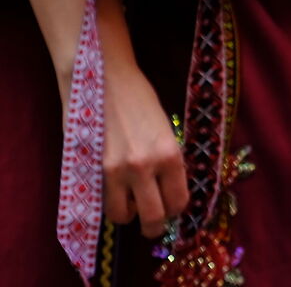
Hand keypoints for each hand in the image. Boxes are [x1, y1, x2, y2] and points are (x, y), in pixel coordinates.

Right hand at [101, 44, 187, 238]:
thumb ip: (167, 160)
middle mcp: (146, 166)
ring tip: (132, 206)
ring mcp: (117, 170)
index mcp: (171, 153)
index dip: (177, 209)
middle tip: (154, 224)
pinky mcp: (95, 169)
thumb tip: (169, 188)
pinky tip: (116, 192)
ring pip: (125, 216)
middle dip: (155, 226)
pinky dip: (111, 204)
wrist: (106, 80)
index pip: (179, 200)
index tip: (172, 207)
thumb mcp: (166, 130)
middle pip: (154, 217)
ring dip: (130, 216)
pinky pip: (105, 203)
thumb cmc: (141, 100)